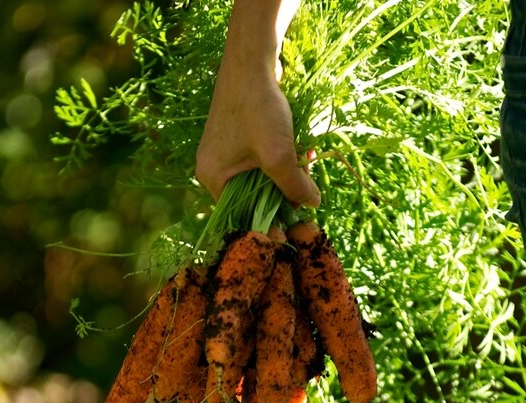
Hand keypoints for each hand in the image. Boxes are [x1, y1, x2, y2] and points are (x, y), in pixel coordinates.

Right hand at [195, 38, 319, 206]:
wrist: (252, 60)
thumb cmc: (258, 108)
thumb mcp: (279, 154)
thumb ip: (295, 186)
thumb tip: (312, 204)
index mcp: (213, 179)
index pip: (241, 214)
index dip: (269, 218)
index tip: (294, 217)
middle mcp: (214, 170)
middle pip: (253, 197)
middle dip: (282, 191)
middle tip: (306, 184)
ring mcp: (225, 153)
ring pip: (262, 178)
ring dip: (287, 174)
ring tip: (307, 161)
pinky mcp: (237, 139)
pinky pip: (262, 161)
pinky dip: (282, 159)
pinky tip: (301, 150)